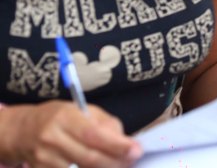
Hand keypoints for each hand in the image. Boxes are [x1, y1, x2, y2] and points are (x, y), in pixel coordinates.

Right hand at [2, 101, 140, 167]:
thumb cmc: (59, 117)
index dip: (117, 145)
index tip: (136, 150)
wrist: (24, 130)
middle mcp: (52, 138)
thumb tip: (125, 140)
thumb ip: (105, 123)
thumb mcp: (82, 110)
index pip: (94, 135)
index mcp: (65, 117)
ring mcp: (45, 158)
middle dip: (116, 161)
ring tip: (119, 163)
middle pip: (89, 158)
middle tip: (132, 160)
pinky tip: (101, 166)